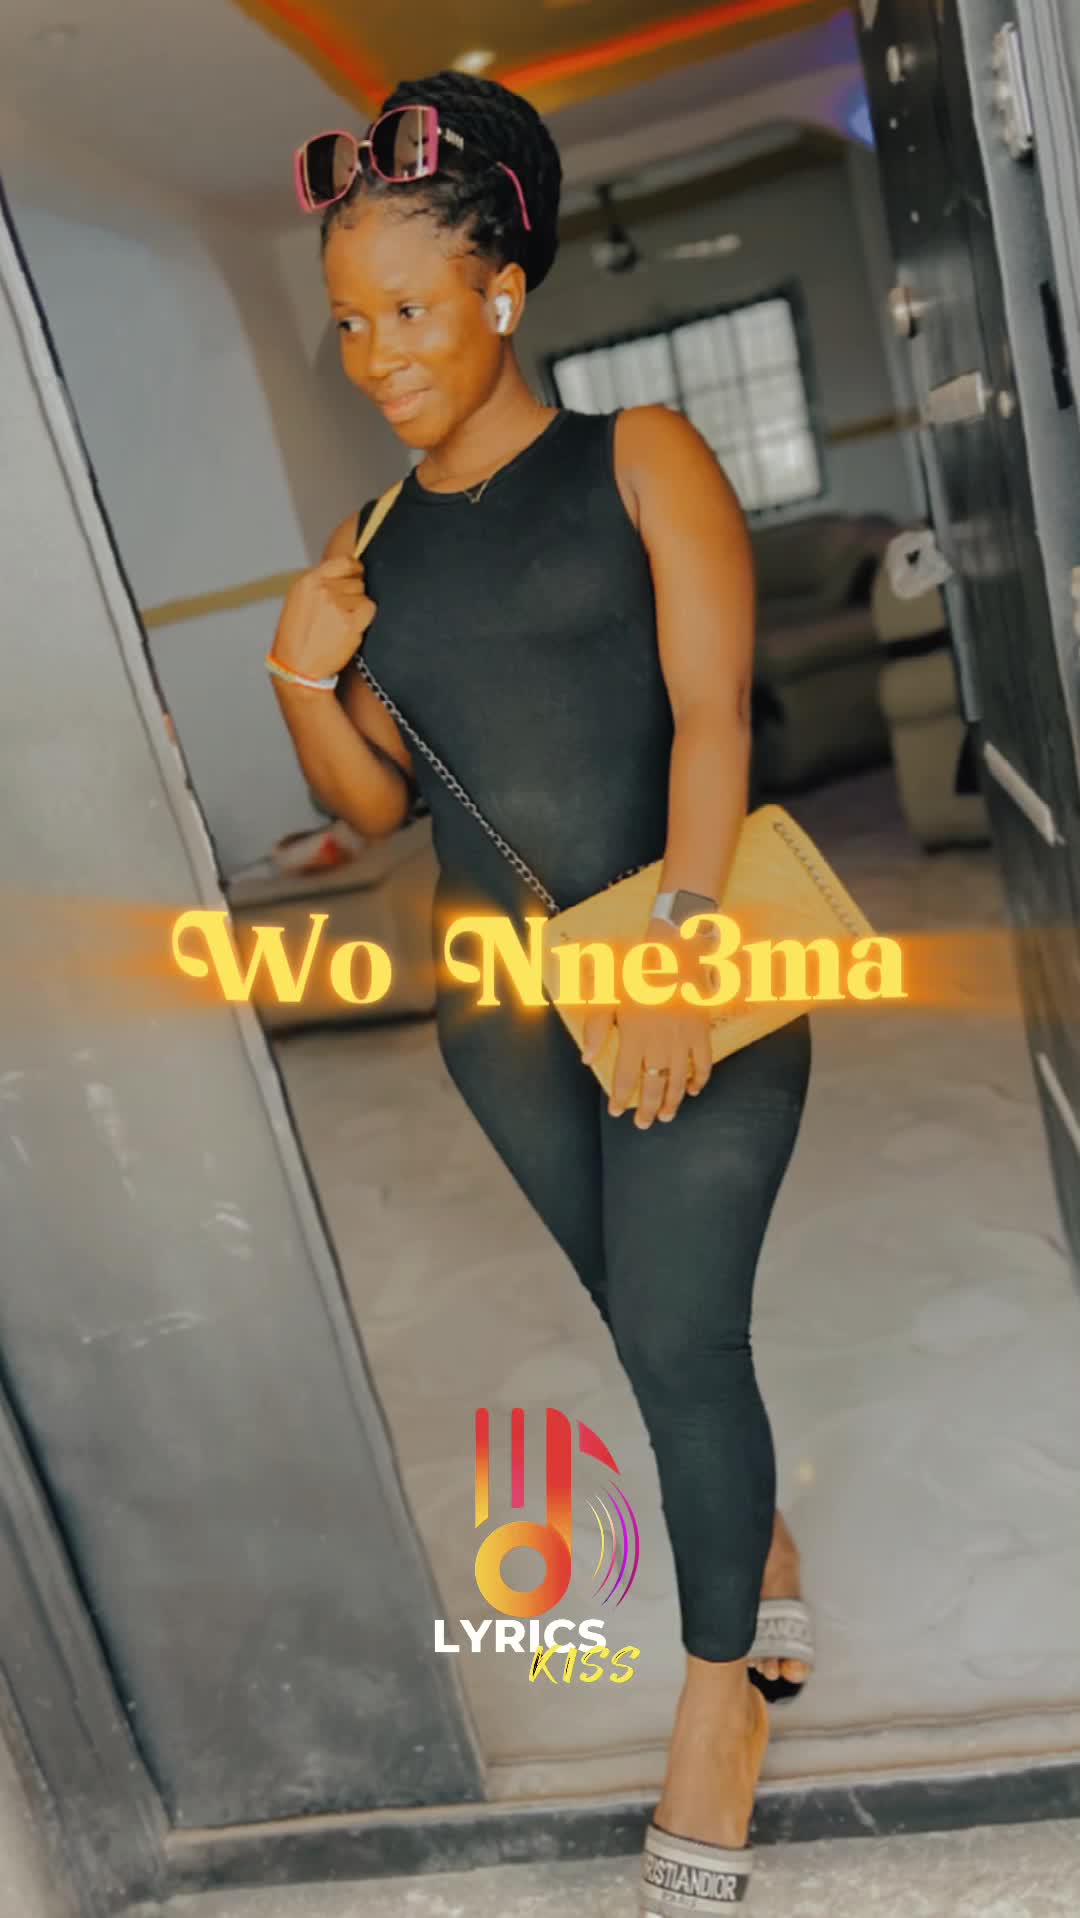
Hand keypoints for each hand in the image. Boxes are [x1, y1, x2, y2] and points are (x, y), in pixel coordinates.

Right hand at [272, 555, 376, 683]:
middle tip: (339, 613)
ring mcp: (336, 604)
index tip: (357, 575)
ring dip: (357, 609)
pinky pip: (369, 609)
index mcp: (308, 581)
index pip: (344, 561)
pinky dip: (364, 619)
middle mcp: (322, 589)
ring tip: (339, 625)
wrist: (297, 668)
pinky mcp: (349, 622)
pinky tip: (349, 629)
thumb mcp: (299, 600)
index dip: (355, 569)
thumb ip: (320, 584)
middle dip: (353, 595)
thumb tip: (346, 573)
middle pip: (357, 581)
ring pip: (363, 595)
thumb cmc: (297, 638)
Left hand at [581, 921, 714, 1129]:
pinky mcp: (700, 1030)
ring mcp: (682, 1038)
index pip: (625, 1076)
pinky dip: (699, 1079)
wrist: (672, 948)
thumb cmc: (635, 968)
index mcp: (633, 1034)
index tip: (616, 1111)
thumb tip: (586, 1058)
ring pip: (678, 1080)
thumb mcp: (607, 993)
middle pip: (653, 1085)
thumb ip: (596, 1027)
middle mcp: (658, 1042)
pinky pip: (703, 1062)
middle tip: (644, 1124)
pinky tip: (692, 1091)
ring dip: (672, 1101)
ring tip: (666, 1116)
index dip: (620, 1097)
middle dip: (647, 1108)